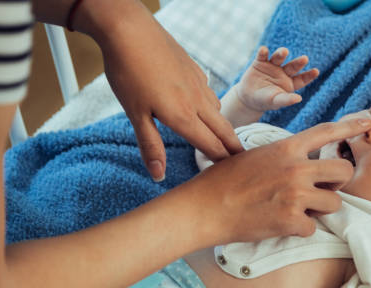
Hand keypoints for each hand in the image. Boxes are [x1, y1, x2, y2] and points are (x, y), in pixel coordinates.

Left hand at [81, 0, 241, 180]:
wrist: (130, 29)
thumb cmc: (128, 72)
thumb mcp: (135, 114)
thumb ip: (150, 145)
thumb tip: (159, 176)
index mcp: (183, 116)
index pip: (211, 145)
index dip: (222, 161)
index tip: (232, 173)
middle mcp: (197, 101)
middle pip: (223, 130)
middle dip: (233, 147)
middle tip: (243, 160)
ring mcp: (198, 83)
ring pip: (218, 110)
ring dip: (223, 126)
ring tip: (222, 136)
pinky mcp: (194, 68)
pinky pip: (209, 92)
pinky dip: (211, 105)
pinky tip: (201, 105)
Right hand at [187, 118, 370, 243]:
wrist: (204, 208)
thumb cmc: (223, 182)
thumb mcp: (254, 156)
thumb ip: (282, 156)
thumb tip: (299, 161)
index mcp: (286, 148)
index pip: (325, 132)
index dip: (349, 127)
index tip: (367, 122)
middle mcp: (295, 167)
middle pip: (343, 171)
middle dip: (336, 184)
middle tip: (319, 191)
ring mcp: (295, 194)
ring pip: (334, 203)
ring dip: (319, 210)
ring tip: (295, 210)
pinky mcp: (291, 221)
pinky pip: (314, 228)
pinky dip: (301, 231)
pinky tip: (281, 225)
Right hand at [236, 46, 318, 112]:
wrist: (248, 98)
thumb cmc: (264, 101)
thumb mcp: (276, 102)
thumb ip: (286, 100)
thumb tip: (299, 99)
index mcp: (290, 83)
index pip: (302, 79)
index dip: (309, 75)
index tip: (316, 71)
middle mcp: (283, 72)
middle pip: (292, 66)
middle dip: (298, 62)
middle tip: (305, 59)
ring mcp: (272, 66)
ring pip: (279, 57)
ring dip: (281, 53)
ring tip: (284, 52)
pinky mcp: (260, 62)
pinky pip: (262, 55)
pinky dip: (263, 52)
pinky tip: (263, 50)